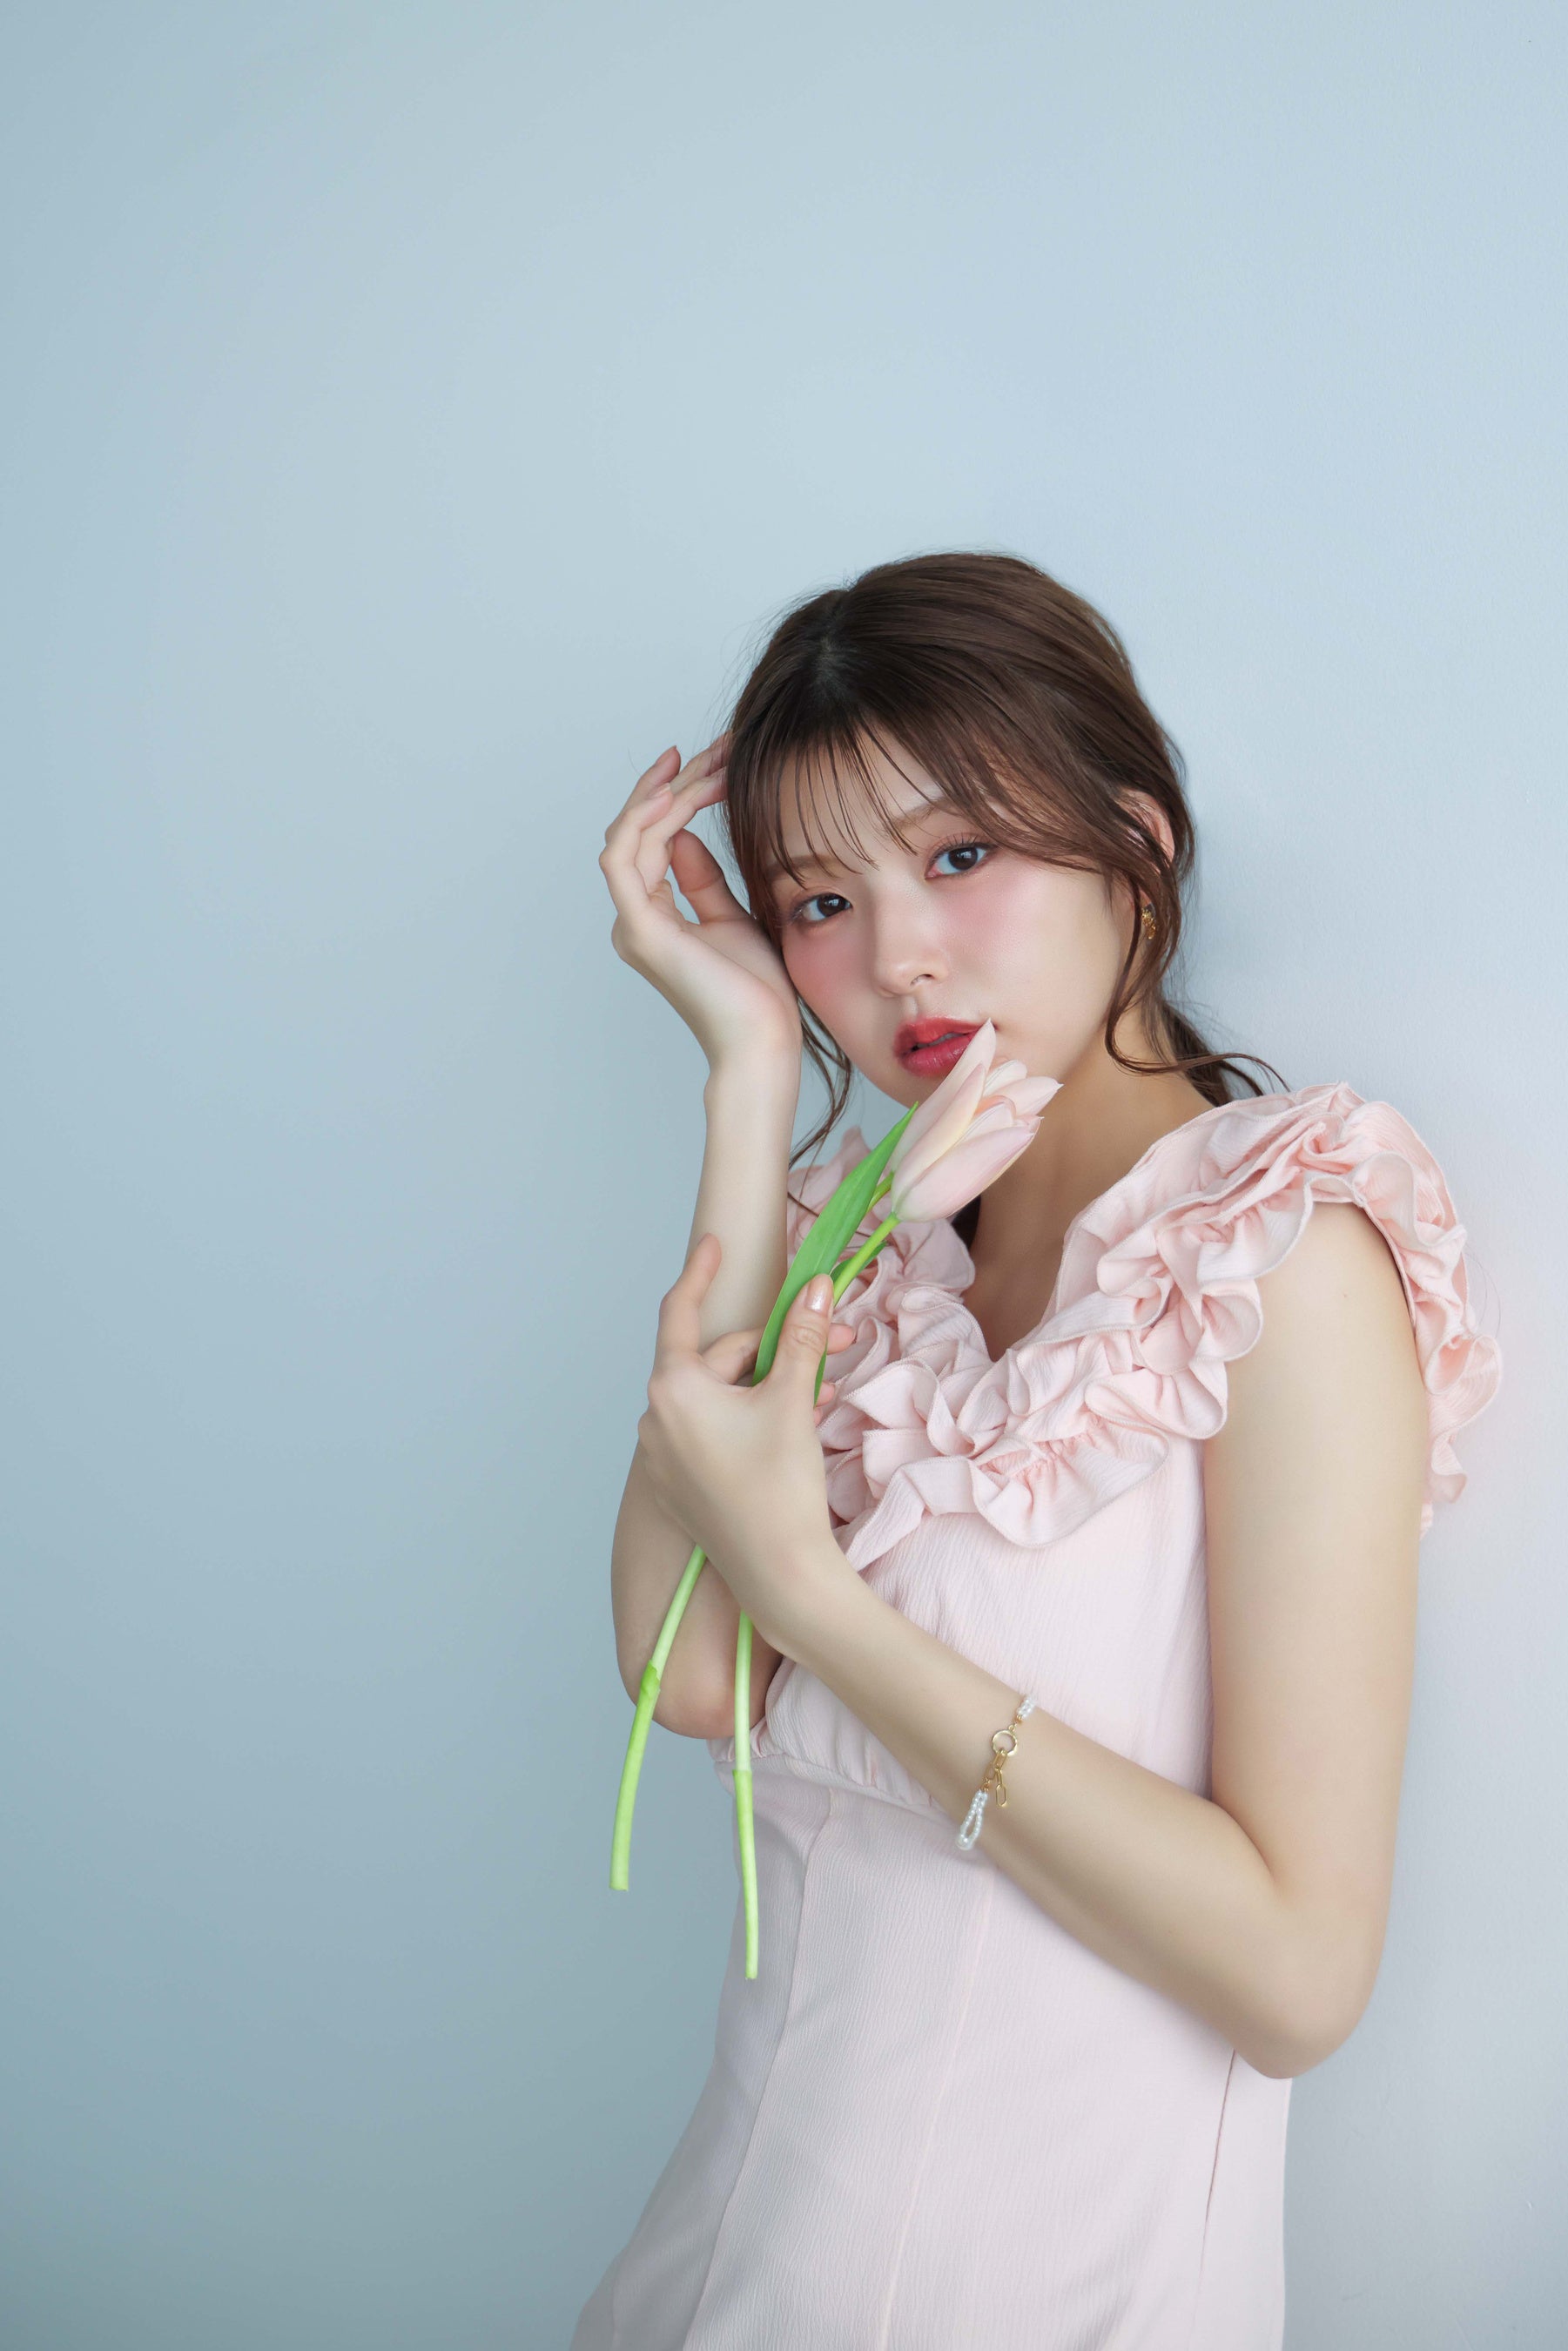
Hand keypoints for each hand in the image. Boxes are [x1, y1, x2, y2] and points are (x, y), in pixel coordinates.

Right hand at [599, 736, 802, 1071]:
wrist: (764, 1042)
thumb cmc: (757, 992)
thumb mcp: (733, 917)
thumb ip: (701, 878)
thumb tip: (683, 835)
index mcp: (654, 917)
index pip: (653, 838)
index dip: (679, 793)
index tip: (716, 760)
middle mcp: (635, 919)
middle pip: (638, 830)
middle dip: (675, 782)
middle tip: (715, 748)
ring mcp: (634, 925)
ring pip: (629, 836)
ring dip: (666, 793)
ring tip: (704, 762)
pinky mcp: (643, 930)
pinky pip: (624, 861)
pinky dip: (641, 822)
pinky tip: (672, 792)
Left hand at [637, 1232, 859, 1651]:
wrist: (779, 1575)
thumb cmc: (780, 1487)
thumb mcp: (794, 1399)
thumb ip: (802, 1337)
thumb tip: (816, 1288)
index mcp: (672, 1389)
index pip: (681, 1311)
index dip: (701, 1272)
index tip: (714, 1244)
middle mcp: (656, 1419)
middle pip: (718, 1360)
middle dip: (775, 1348)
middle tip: (835, 1341)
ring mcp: (665, 1456)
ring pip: (722, 1398)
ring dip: (771, 1385)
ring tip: (824, 1390)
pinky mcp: (681, 1485)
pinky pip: (714, 1432)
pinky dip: (752, 1418)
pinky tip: (797, 1422)